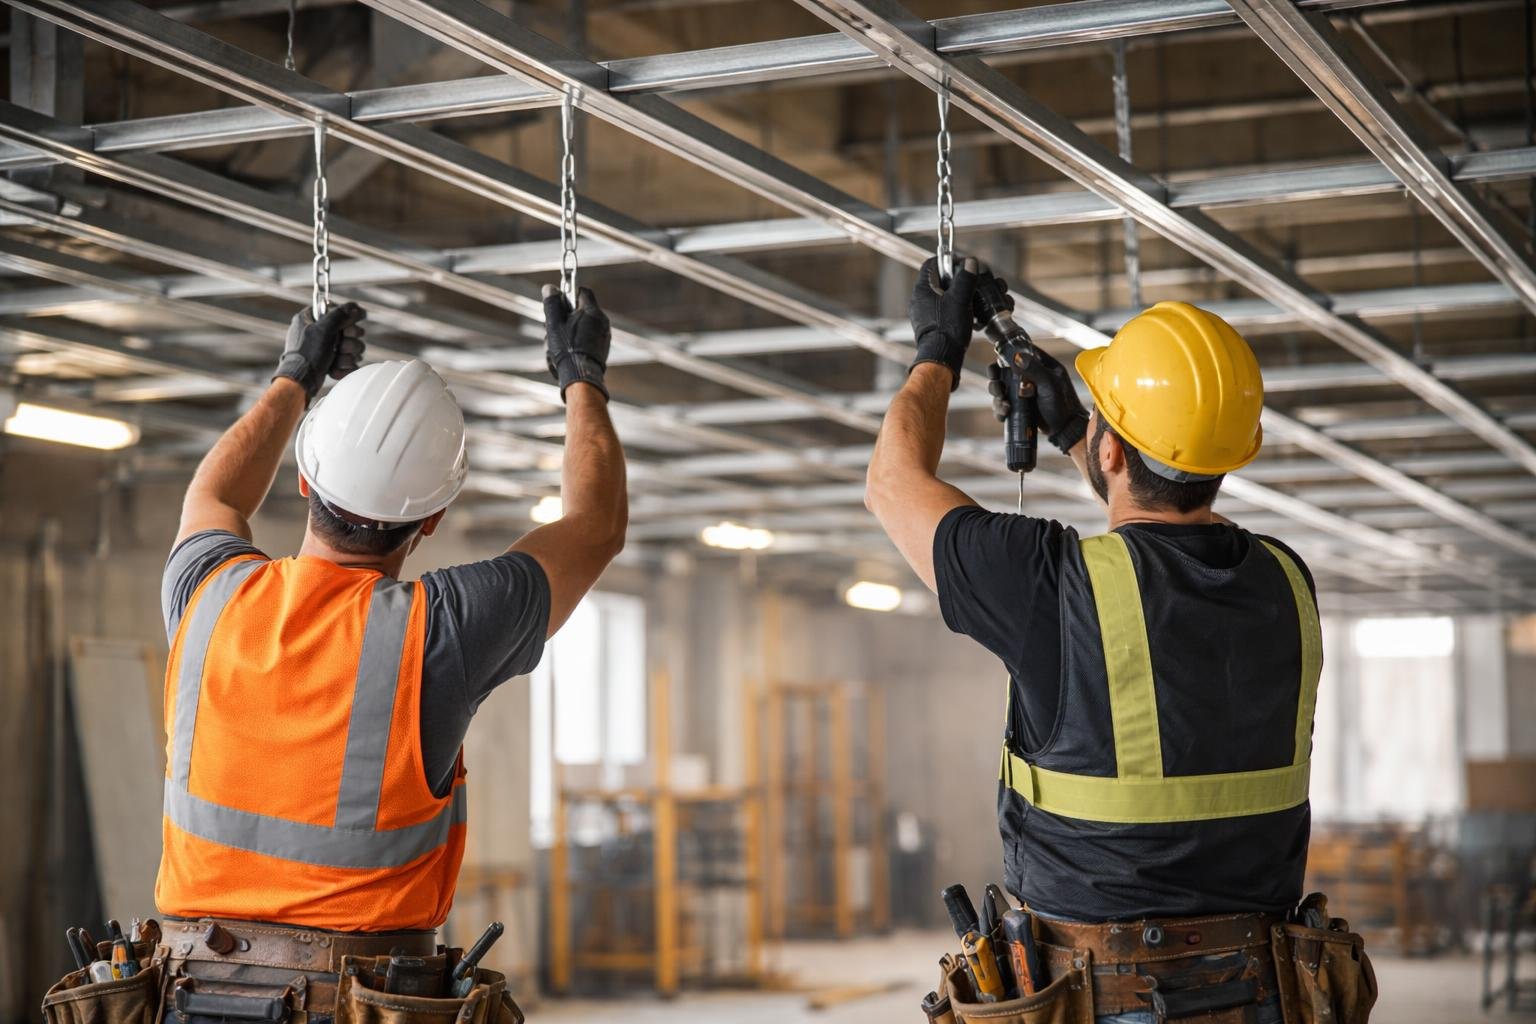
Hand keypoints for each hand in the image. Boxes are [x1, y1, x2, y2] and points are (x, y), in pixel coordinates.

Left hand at [274, 302, 366, 402]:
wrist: (300, 381)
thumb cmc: (308, 354)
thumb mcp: (324, 329)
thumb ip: (340, 314)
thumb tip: (354, 307)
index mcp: (310, 318)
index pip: (337, 311)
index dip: (346, 321)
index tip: (347, 329)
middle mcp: (316, 331)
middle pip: (348, 330)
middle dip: (348, 342)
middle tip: (341, 347)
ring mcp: (323, 347)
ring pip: (350, 347)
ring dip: (347, 356)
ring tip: (337, 361)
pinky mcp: (328, 361)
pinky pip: (345, 360)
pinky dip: (342, 366)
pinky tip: (334, 369)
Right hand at [543, 285, 610, 399]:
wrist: (581, 378)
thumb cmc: (568, 351)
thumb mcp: (554, 324)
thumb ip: (552, 304)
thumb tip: (549, 288)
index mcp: (593, 312)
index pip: (581, 291)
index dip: (567, 294)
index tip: (557, 302)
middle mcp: (602, 322)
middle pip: (579, 311)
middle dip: (562, 318)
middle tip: (550, 328)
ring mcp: (603, 336)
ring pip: (580, 326)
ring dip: (565, 333)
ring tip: (555, 345)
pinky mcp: (601, 349)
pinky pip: (585, 339)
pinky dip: (574, 343)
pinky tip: (564, 354)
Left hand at [907, 255, 977, 390]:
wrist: (942, 357)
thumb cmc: (948, 329)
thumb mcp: (960, 299)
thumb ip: (965, 278)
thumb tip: (970, 262)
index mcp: (922, 289)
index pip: (932, 264)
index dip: (948, 260)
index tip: (963, 264)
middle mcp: (920, 300)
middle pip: (940, 279)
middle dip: (958, 279)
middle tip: (972, 282)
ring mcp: (924, 313)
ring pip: (944, 296)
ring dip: (960, 295)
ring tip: (974, 299)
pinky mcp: (932, 325)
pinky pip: (944, 310)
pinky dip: (957, 308)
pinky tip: (971, 315)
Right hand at [1006, 346, 1088, 454]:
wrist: (1065, 430)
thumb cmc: (1063, 404)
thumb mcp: (1049, 384)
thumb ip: (1034, 369)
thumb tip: (1017, 356)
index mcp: (1039, 364)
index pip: (1018, 352)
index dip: (1005, 355)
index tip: (997, 362)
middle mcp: (1028, 376)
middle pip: (1002, 371)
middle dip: (996, 379)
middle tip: (998, 388)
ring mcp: (1022, 391)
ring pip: (1000, 389)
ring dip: (997, 397)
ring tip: (1005, 406)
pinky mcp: (1018, 406)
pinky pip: (1002, 404)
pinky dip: (1000, 409)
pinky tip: (1005, 414)